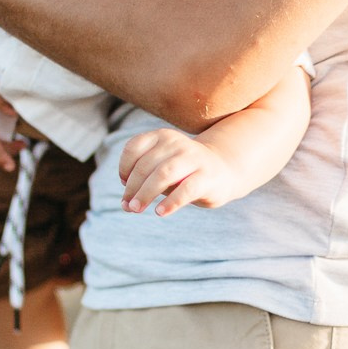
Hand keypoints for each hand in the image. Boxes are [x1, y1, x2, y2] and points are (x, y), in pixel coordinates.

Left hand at [119, 128, 239, 215]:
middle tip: (128, 206)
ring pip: (163, 174)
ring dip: (146, 193)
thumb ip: (144, 182)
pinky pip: (186, 189)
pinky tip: (160, 212)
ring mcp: (193, 158)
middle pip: (146, 165)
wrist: (223, 170)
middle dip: (132, 187)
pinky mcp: (207, 176)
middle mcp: (177, 143)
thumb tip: (126, 204)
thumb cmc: (184, 172)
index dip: (124, 168)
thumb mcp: (162, 169)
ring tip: (136, 209)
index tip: (124, 184)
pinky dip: (170, 202)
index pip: (133, 148)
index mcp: (162, 137)